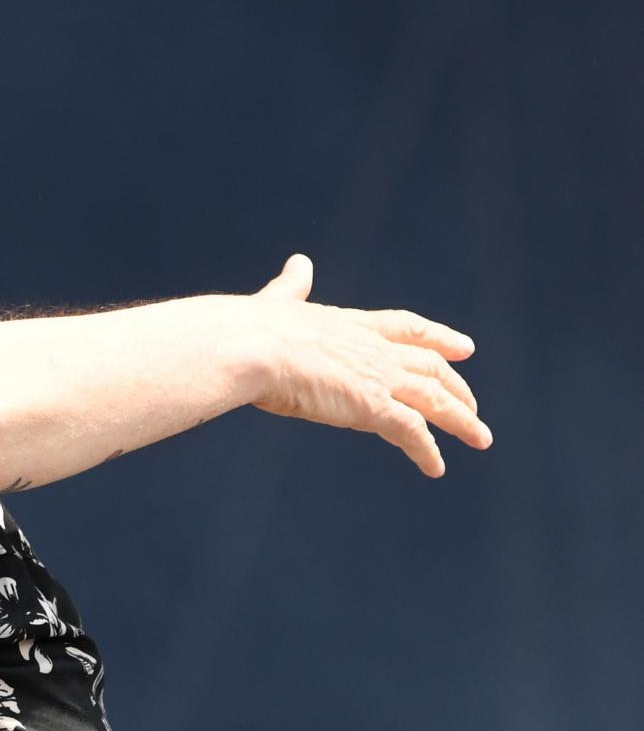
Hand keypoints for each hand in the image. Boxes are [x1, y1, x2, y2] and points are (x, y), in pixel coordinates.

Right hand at [246, 254, 491, 475]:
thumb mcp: (277, 302)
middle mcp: (374, 350)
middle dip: (456, 386)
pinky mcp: (372, 407)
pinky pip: (412, 433)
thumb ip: (291, 287)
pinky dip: (428, 451)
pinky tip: (436, 468)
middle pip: (431, 367)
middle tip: (473, 405)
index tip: (464, 348)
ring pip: (435, 400)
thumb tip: (298, 263)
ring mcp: (378, 378)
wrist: (251, 348)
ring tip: (479, 438)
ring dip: (460, 420)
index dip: (439, 338)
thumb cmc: (252, 329)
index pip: (407, 329)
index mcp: (351, 325)